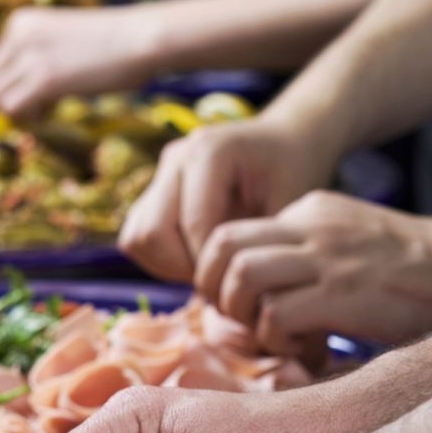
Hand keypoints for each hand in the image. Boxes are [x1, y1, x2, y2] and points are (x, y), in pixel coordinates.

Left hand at [0, 5, 161, 121]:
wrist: (140, 37)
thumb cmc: (107, 44)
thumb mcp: (57, 41)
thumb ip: (30, 60)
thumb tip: (4, 101)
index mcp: (18, 22)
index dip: (9, 89)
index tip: (38, 91)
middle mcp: (17, 35)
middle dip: (9, 103)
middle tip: (41, 105)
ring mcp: (29, 56)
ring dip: (19, 113)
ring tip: (49, 106)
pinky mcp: (44, 79)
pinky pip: (13, 110)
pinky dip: (28, 119)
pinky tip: (53, 109)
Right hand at [120, 116, 331, 281]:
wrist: (286, 141)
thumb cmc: (295, 172)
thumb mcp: (292, 204)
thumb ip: (259, 242)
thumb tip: (235, 291)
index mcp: (210, 151)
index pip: (193, 225)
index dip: (213, 264)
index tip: (239, 282)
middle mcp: (176, 158)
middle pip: (150, 233)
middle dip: (182, 267)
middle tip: (219, 278)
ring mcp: (160, 173)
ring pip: (137, 238)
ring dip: (167, 265)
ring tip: (207, 268)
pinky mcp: (153, 190)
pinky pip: (138, 237)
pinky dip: (160, 258)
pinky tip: (196, 260)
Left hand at [195, 191, 431, 351]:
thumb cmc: (403, 270)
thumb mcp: (342, 242)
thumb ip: (298, 254)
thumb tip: (249, 291)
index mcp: (307, 211)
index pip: (230, 233)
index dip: (217, 273)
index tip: (235, 304)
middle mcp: (310, 227)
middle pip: (222, 245)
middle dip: (214, 289)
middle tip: (238, 320)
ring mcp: (326, 258)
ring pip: (242, 274)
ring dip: (242, 314)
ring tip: (269, 336)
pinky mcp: (341, 293)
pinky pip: (275, 315)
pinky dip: (277, 342)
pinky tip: (305, 352)